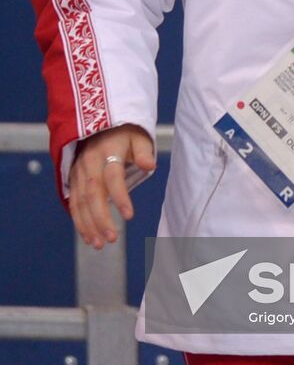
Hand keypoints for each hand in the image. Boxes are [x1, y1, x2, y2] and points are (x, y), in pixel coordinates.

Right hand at [69, 125, 155, 249]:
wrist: (97, 120)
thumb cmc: (125, 131)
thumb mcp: (139, 135)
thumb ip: (143, 152)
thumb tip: (150, 165)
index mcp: (108, 151)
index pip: (113, 177)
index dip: (120, 196)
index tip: (129, 216)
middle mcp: (89, 163)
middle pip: (93, 194)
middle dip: (101, 218)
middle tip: (112, 239)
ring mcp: (78, 171)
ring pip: (80, 201)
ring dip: (88, 224)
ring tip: (99, 244)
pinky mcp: (72, 178)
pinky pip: (73, 202)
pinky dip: (78, 221)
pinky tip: (87, 237)